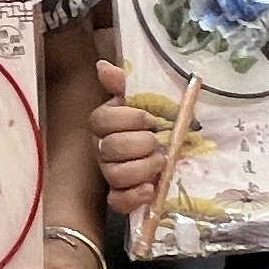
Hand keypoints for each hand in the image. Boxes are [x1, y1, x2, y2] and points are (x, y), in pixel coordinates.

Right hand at [92, 59, 179, 217]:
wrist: (166, 148)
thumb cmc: (150, 122)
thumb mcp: (140, 99)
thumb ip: (121, 83)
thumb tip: (102, 66)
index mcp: (105, 123)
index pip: (102, 119)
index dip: (128, 119)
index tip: (150, 118)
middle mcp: (103, 149)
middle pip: (109, 149)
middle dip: (138, 144)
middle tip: (157, 142)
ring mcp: (109, 173)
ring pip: (115, 175)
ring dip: (141, 169)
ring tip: (160, 163)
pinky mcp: (119, 197)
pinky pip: (117, 202)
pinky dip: (134, 197)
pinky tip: (150, 189)